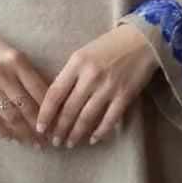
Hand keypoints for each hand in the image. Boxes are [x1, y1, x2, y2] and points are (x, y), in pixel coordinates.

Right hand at [0, 27, 48, 146]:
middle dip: (40, 127)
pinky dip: (3, 131)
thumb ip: (26, 72)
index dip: (51, 110)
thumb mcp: (10, 52)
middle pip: (27, 107)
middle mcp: (2, 73)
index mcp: (16, 60)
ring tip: (33, 143)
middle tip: (49, 139)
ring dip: (24, 133)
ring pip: (11, 117)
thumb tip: (46, 99)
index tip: (58, 123)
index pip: (40, 90)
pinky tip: (11, 138)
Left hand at [36, 24, 158, 147]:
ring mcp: (108, 87)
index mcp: (76, 63)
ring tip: (69, 143)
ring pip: (86, 117)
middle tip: (54, 141)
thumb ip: (70, 74)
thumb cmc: (109, 45)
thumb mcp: (83, 54)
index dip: (45, 114)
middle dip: (59, 129)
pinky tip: (93, 140)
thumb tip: (57, 101)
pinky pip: (109, 120)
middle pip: (69, 109)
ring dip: (76, 134)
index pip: (54, 94)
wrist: (141, 39)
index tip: (40, 127)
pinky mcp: (125, 96)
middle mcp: (90, 76)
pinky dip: (100, 132)